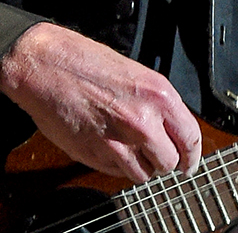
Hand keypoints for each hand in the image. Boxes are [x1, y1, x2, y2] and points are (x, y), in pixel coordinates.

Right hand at [0, 21, 201, 182]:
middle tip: (155, 156)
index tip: (188, 164)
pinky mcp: (94, 155)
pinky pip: (116, 173)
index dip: (192, 157)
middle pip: (169, 163)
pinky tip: (106, 145)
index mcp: (158, 95)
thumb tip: (170, 129)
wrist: (45, 66)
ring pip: (143, 175)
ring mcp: (117, 142)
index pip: (190, 139)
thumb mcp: (135, 74)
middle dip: (163, 162)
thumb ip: (156, 104)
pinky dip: (115, 166)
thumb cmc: (84, 62)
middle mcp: (142, 121)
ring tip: (127, 149)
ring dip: (139, 167)